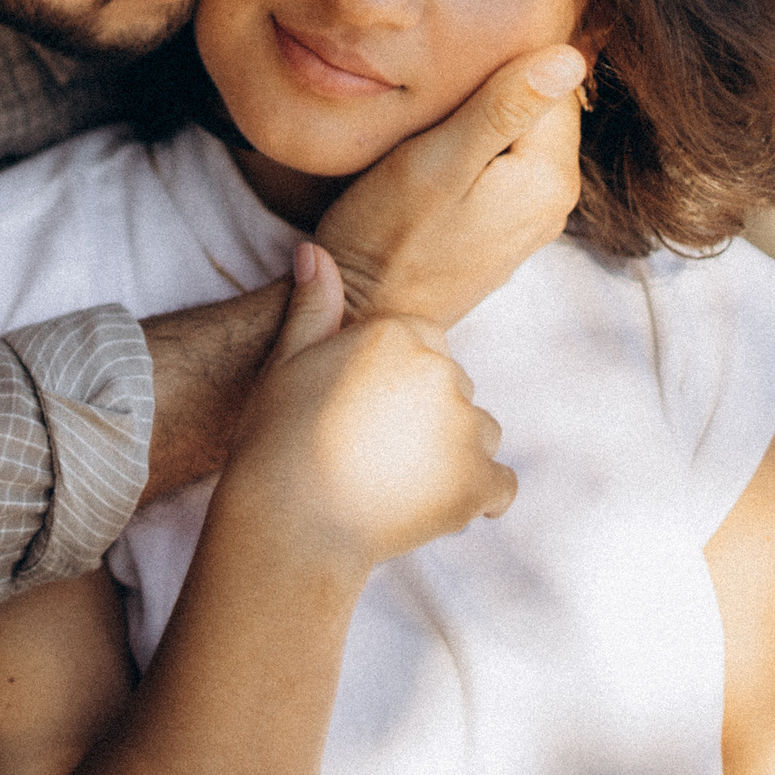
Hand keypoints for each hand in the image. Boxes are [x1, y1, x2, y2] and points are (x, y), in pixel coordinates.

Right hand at [213, 243, 514, 572]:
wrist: (288, 523)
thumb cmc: (275, 440)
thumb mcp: (284, 364)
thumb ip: (312, 307)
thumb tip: (313, 251)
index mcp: (398, 335)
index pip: (423, 347)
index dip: (390, 381)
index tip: (357, 411)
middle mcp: (442, 373)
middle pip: (452, 389)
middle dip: (424, 416)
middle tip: (370, 451)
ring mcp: (466, 430)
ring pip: (478, 433)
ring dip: (451, 454)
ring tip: (395, 482)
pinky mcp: (478, 483)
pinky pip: (500, 486)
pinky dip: (477, 497)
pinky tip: (433, 506)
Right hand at [316, 46, 586, 327]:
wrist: (364, 316)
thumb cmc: (386, 237)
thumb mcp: (437, 161)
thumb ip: (502, 108)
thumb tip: (571, 58)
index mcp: (550, 178)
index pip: (552, 86)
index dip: (498, 72)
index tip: (446, 91)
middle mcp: (556, 203)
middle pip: (540, 114)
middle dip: (492, 101)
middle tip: (431, 115)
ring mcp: (532, 222)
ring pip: (520, 142)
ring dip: (479, 130)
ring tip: (429, 143)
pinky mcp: (505, 234)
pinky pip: (504, 173)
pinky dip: (475, 161)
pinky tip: (435, 174)